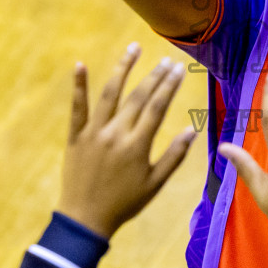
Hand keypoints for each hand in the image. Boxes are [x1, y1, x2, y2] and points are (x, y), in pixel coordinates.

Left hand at [57, 44, 196, 237]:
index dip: (169, 86)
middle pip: (138, 97)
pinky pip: (77, 107)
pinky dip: (79, 86)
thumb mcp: (154, 184)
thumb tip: (191, 130)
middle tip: (166, 59)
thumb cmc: (125, 203)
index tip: (178, 69)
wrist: (85, 219)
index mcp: (137, 145)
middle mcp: (116, 133)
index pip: (157, 107)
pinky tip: (80, 65)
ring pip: (110, 94)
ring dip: (123, 68)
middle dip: (154, 76)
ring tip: (134, 48)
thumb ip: (174, 156)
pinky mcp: (76, 136)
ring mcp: (94, 133)